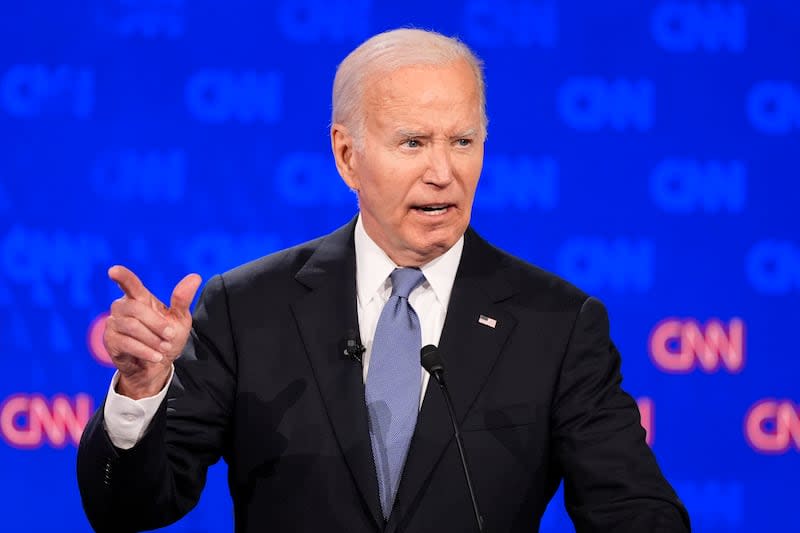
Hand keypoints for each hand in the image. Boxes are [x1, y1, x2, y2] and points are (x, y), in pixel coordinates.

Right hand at [104, 265, 201, 399]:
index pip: (129, 284)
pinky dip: (145, 351)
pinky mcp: (110, 341)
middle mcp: (122, 307)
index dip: (122, 276)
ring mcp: (113, 324)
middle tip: (171, 335)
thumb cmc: (167, 338)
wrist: (156, 366)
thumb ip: (182, 299)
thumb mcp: (179, 319)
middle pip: (135, 308)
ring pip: (131, 326)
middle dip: (156, 323)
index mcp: (139, 298)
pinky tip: (156, 357)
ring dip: (152, 339)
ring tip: (165, 348)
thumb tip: (196, 277)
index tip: (113, 271)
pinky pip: (126, 343)